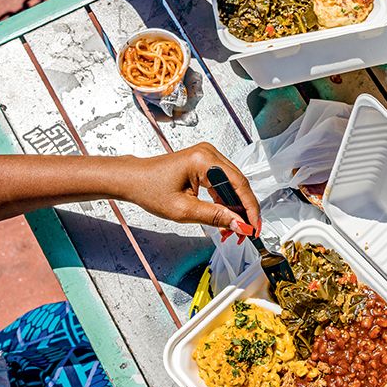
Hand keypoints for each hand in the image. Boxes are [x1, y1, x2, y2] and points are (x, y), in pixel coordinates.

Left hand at [124, 143, 259, 236]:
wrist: (133, 180)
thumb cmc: (150, 189)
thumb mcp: (184, 210)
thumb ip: (216, 217)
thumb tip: (240, 225)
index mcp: (203, 160)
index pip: (239, 185)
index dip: (250, 209)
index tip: (253, 228)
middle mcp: (209, 153)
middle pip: (239, 184)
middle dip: (244, 211)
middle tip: (244, 233)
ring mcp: (208, 156)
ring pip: (233, 185)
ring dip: (235, 208)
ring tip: (232, 230)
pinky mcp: (205, 163)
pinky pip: (224, 183)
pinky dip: (225, 201)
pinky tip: (224, 218)